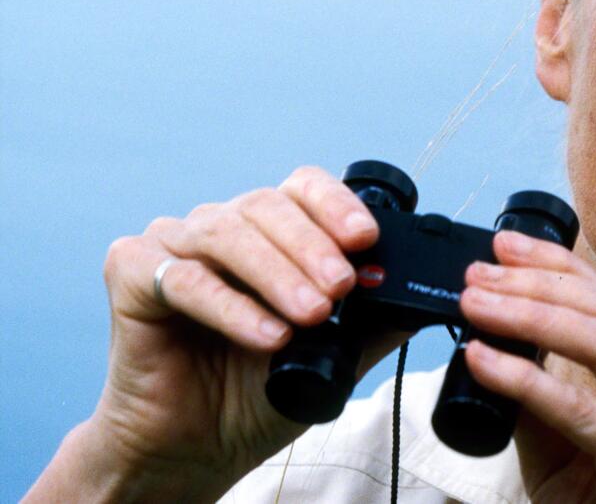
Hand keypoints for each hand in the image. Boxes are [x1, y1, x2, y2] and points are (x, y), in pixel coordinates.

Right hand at [28, 165, 402, 501]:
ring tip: (313, 313)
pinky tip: (267, 336)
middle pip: (268, 206)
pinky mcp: (132, 273)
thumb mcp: (334, 355)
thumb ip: (373, 320)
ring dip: (277, 273)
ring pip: (228, 235)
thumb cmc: (258, 391)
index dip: (336, 205)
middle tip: (343, 288)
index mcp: (269, 230)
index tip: (366, 239)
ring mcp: (174, 244)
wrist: (195, 446)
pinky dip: (232, 307)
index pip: (304, 189)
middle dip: (312, 246)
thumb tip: (423, 297)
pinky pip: (185, 279)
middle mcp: (222, 225)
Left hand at [460, 230, 595, 503]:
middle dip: (540, 281)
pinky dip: (527, 378)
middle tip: (480, 272)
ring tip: (477, 302)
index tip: (506, 245)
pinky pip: (584, 410)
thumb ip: (543, 403)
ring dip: (533, 313)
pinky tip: (484, 359)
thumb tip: (493, 347)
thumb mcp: (571, 453)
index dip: (560, 265)